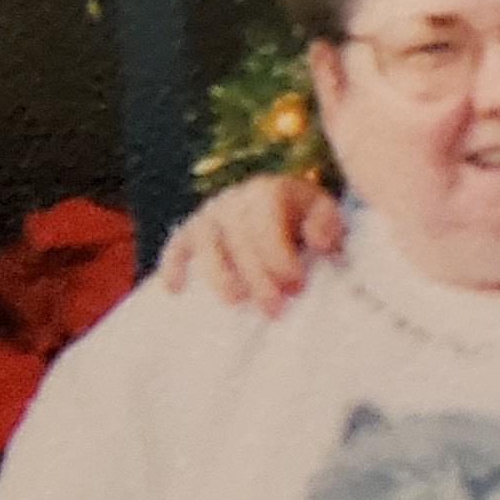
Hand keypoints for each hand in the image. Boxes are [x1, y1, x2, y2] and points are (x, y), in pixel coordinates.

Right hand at [156, 175, 342, 312]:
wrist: (284, 220)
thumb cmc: (306, 225)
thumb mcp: (325, 219)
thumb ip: (327, 225)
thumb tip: (317, 239)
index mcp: (268, 191)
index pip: (265, 213)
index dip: (277, 250)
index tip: (295, 284)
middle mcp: (233, 199)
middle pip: (237, 233)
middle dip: (255, 274)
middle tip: (273, 309)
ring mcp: (209, 216)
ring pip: (205, 241)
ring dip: (219, 274)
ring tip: (236, 302)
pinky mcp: (190, 234)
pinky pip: (176, 247)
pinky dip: (173, 266)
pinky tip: (175, 290)